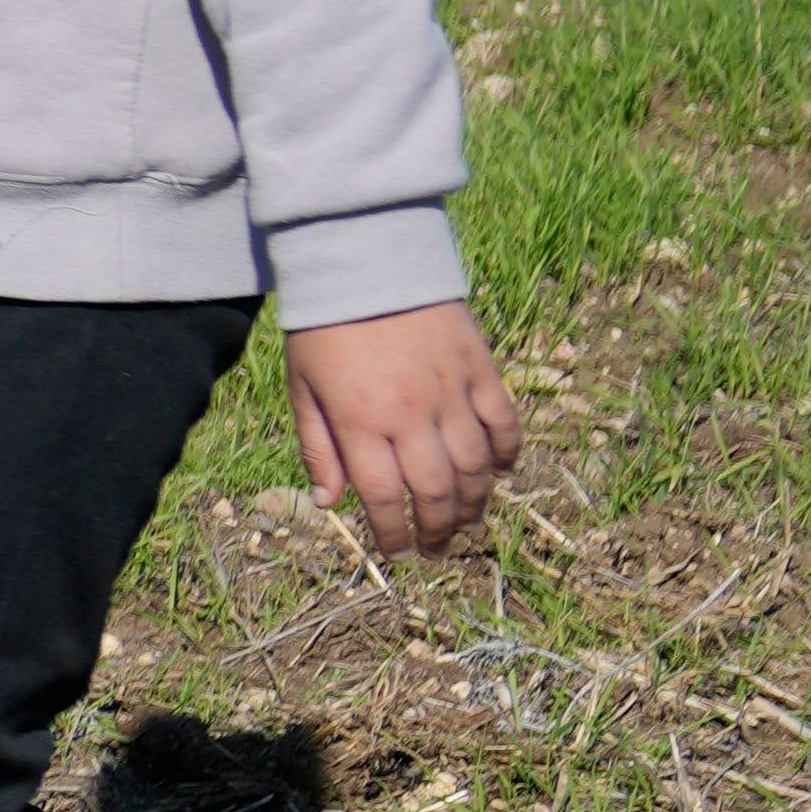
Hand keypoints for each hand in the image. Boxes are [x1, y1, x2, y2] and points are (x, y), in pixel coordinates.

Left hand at [282, 301, 519, 561]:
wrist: (364, 260)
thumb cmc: (324, 328)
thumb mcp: (303, 389)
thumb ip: (318, 447)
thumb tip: (330, 503)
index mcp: (361, 423)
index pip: (383, 498)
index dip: (392, 533)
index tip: (396, 551)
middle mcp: (411, 414)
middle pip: (436, 491)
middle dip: (438, 528)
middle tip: (437, 545)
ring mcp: (451, 391)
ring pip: (476, 465)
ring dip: (475, 500)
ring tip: (466, 519)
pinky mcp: (480, 367)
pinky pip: (504, 421)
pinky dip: (507, 452)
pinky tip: (500, 470)